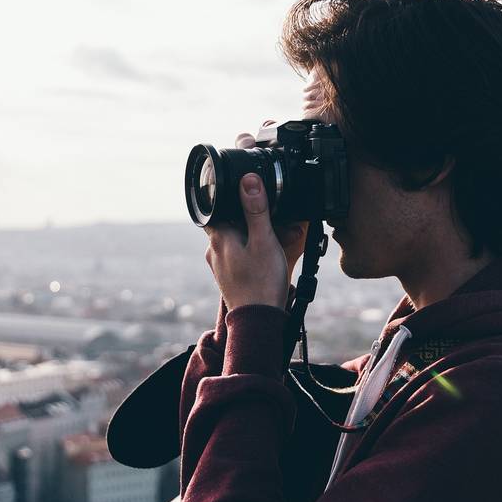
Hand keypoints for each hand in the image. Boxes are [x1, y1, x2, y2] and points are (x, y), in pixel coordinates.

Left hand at [204, 173, 289, 310]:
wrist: (259, 321)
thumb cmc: (261, 283)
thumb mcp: (264, 240)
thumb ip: (256, 209)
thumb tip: (248, 180)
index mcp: (218, 238)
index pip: (218, 207)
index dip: (236, 199)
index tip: (254, 198)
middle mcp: (214, 251)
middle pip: (234, 223)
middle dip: (258, 219)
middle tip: (282, 224)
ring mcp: (221, 266)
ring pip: (240, 240)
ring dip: (262, 236)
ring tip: (287, 239)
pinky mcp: (230, 278)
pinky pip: (242, 256)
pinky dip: (258, 251)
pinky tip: (276, 255)